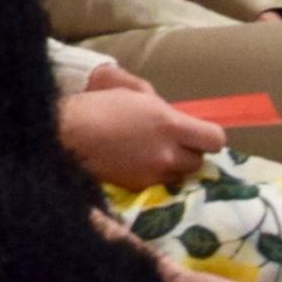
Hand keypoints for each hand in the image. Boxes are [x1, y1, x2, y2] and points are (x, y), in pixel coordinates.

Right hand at [59, 81, 227, 190]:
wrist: (67, 133)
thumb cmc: (98, 105)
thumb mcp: (134, 93)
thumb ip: (162, 106)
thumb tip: (176, 117)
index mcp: (169, 124)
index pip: (214, 139)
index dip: (208, 137)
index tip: (197, 133)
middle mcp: (167, 153)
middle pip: (198, 161)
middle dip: (189, 152)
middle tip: (172, 143)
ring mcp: (153, 174)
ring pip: (180, 175)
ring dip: (173, 166)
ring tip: (153, 155)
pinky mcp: (138, 188)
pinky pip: (158, 184)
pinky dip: (153, 175)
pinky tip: (136, 164)